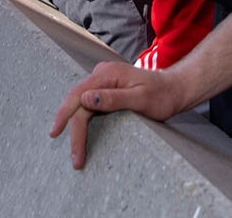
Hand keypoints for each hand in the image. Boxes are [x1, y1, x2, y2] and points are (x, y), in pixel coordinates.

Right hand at [50, 61, 186, 168]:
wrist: (174, 89)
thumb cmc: (161, 95)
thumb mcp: (140, 99)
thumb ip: (113, 98)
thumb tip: (85, 99)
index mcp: (107, 73)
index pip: (78, 95)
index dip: (65, 116)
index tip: (56, 134)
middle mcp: (102, 74)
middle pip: (77, 102)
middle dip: (72, 130)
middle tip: (75, 158)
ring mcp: (103, 81)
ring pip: (81, 104)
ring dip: (75, 127)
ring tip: (75, 152)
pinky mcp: (107, 89)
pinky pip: (89, 105)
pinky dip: (82, 121)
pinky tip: (79, 135)